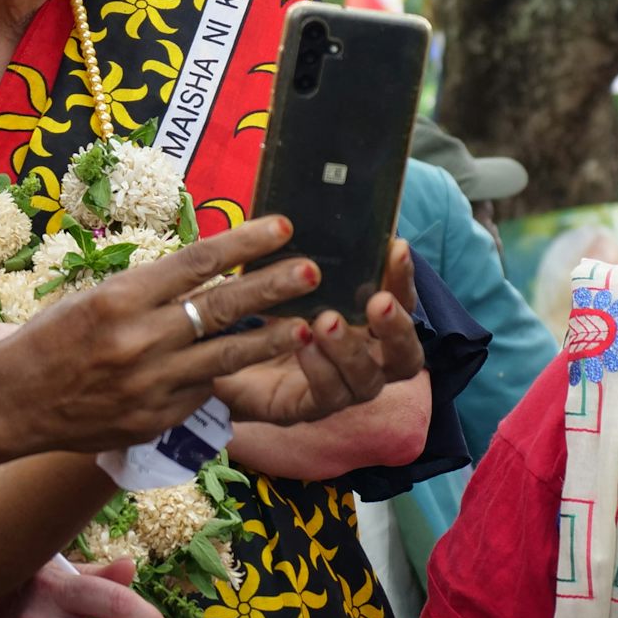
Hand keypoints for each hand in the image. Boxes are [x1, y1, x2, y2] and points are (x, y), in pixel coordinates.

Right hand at [0, 216, 321, 453]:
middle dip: (273, 286)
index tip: (282, 227)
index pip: (197, 262)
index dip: (244, 243)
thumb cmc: (51, 338)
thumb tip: (207, 274)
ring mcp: (150, 383)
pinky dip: (222, 375)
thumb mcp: (94, 297)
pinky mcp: (155, 419)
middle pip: (221, 306)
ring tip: (306, 326)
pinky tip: (245, 364)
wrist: (12, 401)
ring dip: (271, 339)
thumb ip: (149, 290)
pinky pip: (201, 391)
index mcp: (120, 296)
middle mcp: (138, 338)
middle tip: (312, 269)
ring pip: (226, 357)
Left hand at [214, 239, 426, 425]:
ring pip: (368, 381)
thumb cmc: (259, 306)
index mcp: (366, 324)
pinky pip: (325, 396)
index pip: (400, 301)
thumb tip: (304, 209)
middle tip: (379, 301)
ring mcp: (340, 388)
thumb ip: (301, 252)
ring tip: (326, 321)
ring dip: (351, 350)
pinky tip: (302, 343)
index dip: (404, 278)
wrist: (212, 354)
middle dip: (396, 327)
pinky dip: (319, 369)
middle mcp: (364, 359)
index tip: (396, 247)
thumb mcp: (280, 276)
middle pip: (405, 356)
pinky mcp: (306, 407)